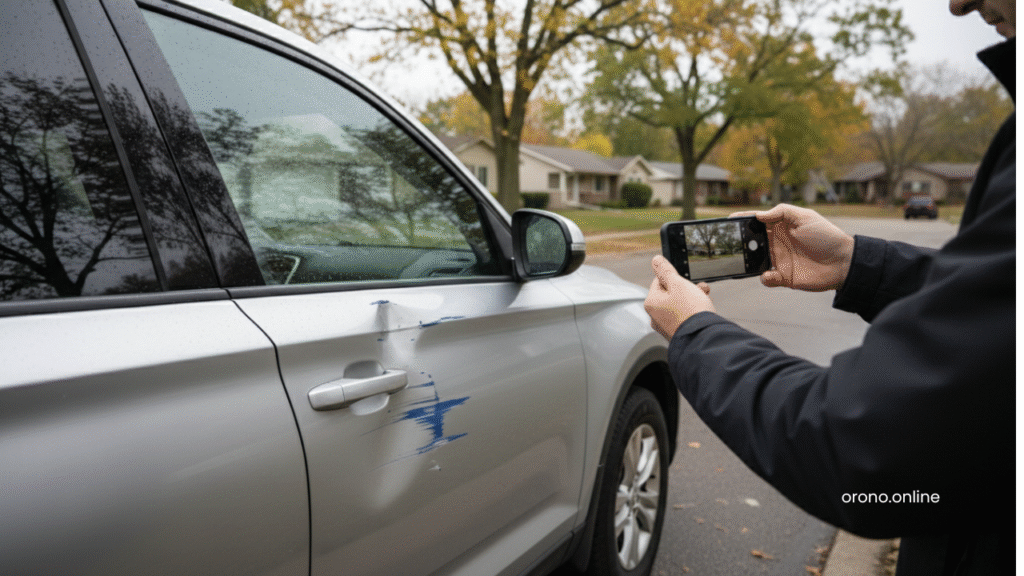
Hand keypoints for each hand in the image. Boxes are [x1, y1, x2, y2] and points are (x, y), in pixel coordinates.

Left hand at [645, 255, 714, 339]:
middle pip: (670, 294)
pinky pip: (684, 318)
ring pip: (679, 306)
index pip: (659, 281)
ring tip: (705, 299)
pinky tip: (703, 312)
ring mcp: (666, 327)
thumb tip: (656, 260)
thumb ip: (666, 271)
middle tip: (700, 289)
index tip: (686, 281)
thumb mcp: (678, 284)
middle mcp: (655, 316)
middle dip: (687, 289)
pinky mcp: (677, 334)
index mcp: (651, 302)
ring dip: (693, 299)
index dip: (675, 279)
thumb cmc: (690, 311)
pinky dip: (693, 313)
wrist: (703, 337)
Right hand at [731, 204, 854, 291]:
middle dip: (740, 242)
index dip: (743, 220)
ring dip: (748, 260)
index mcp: (780, 227)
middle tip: (733, 242)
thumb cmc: (826, 236)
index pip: (757, 222)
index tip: (729, 220)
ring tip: (744, 259)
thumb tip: (758, 215)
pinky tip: (769, 274)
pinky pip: (766, 278)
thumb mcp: (805, 217)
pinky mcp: (784, 277)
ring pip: (754, 261)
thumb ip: (781, 212)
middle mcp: (776, 243)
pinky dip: (764, 278)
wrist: (843, 262)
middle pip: (751, 242)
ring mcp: (779, 260)